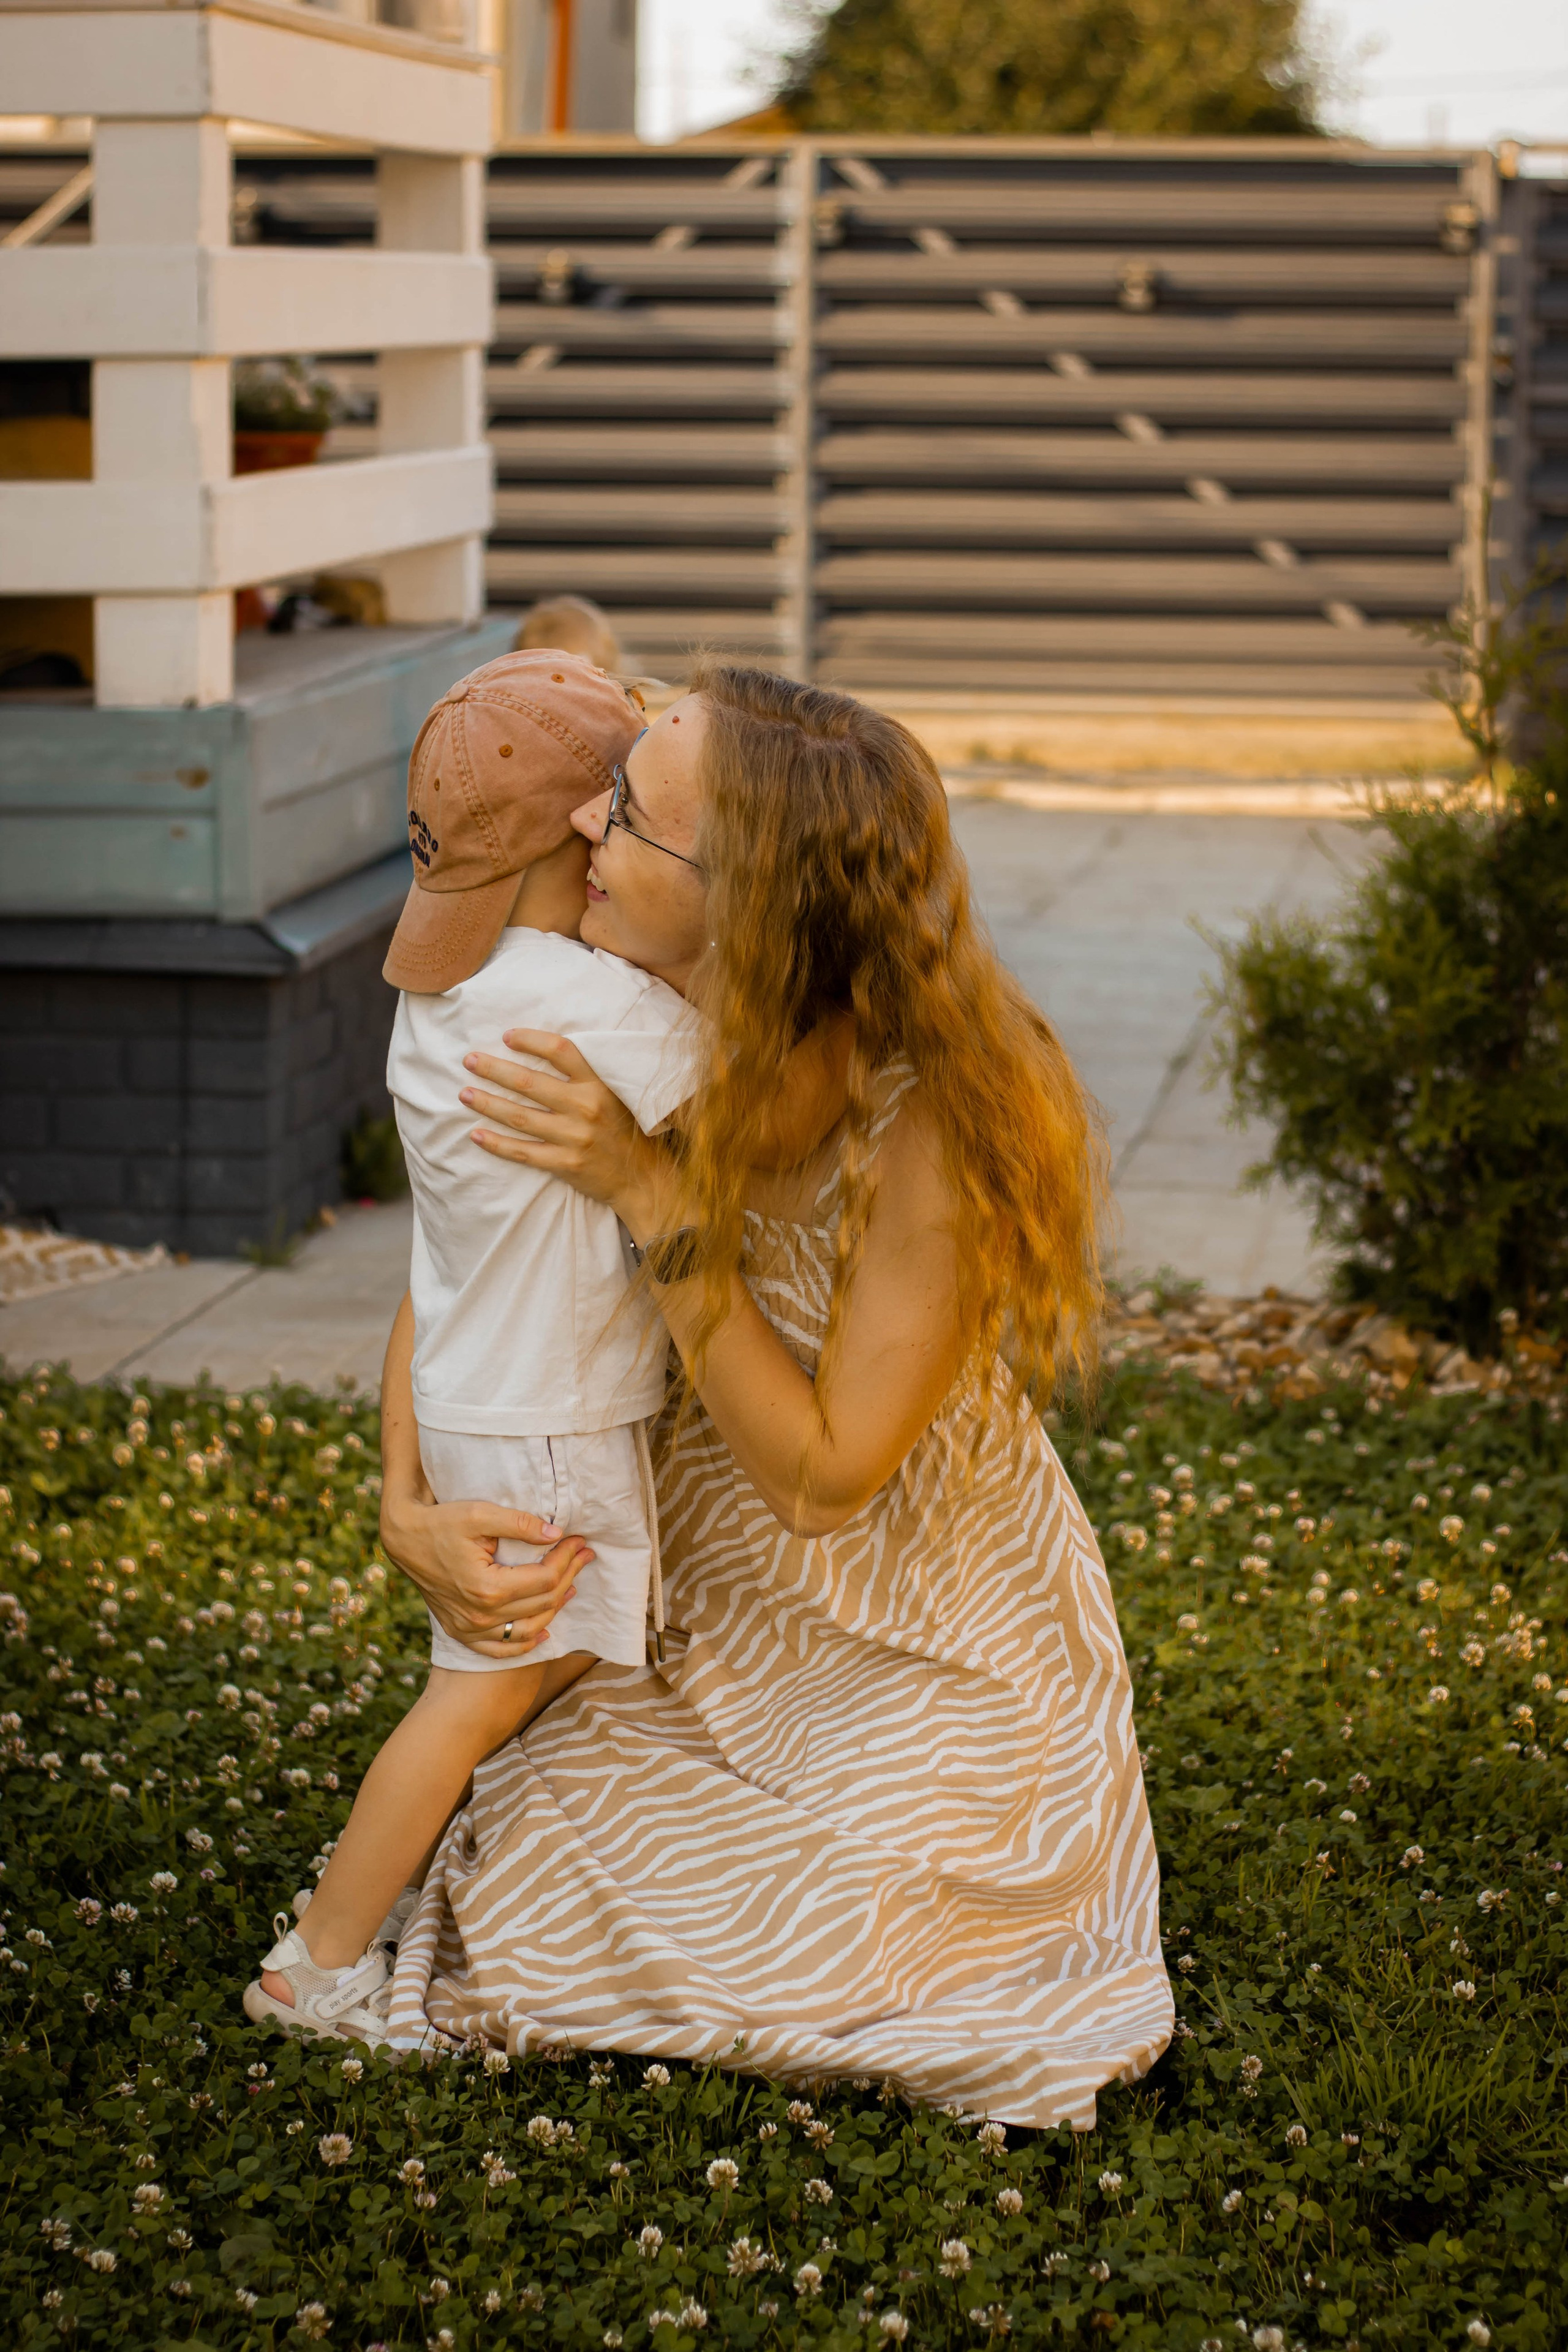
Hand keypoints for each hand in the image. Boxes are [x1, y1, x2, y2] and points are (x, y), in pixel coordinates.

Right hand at [380, 1489, 592, 1658]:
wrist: (404, 1539)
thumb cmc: (441, 1522)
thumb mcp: (479, 1515)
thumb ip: (519, 1524)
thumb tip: (556, 1534)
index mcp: (488, 1587)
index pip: (545, 1579)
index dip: (567, 1559)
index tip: (579, 1541)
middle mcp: (480, 1615)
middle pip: (542, 1603)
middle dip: (568, 1576)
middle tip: (583, 1555)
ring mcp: (469, 1628)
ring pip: (527, 1630)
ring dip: (554, 1609)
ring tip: (571, 1586)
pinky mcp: (460, 1632)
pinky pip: (499, 1648)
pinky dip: (523, 1644)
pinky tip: (542, 1632)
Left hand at [460, 1029, 666, 1224]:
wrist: (644, 1178)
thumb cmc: (626, 1131)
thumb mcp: (616, 1094)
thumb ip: (586, 1076)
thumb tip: (545, 1053)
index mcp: (599, 1084)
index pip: (560, 1051)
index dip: (531, 1041)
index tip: (507, 1036)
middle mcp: (586, 1108)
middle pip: (529, 1083)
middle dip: (494, 1069)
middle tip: (470, 1060)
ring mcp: (574, 1138)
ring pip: (519, 1117)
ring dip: (487, 1103)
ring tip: (464, 1093)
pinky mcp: (566, 1164)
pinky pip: (523, 1152)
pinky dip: (497, 1144)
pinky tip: (476, 1134)